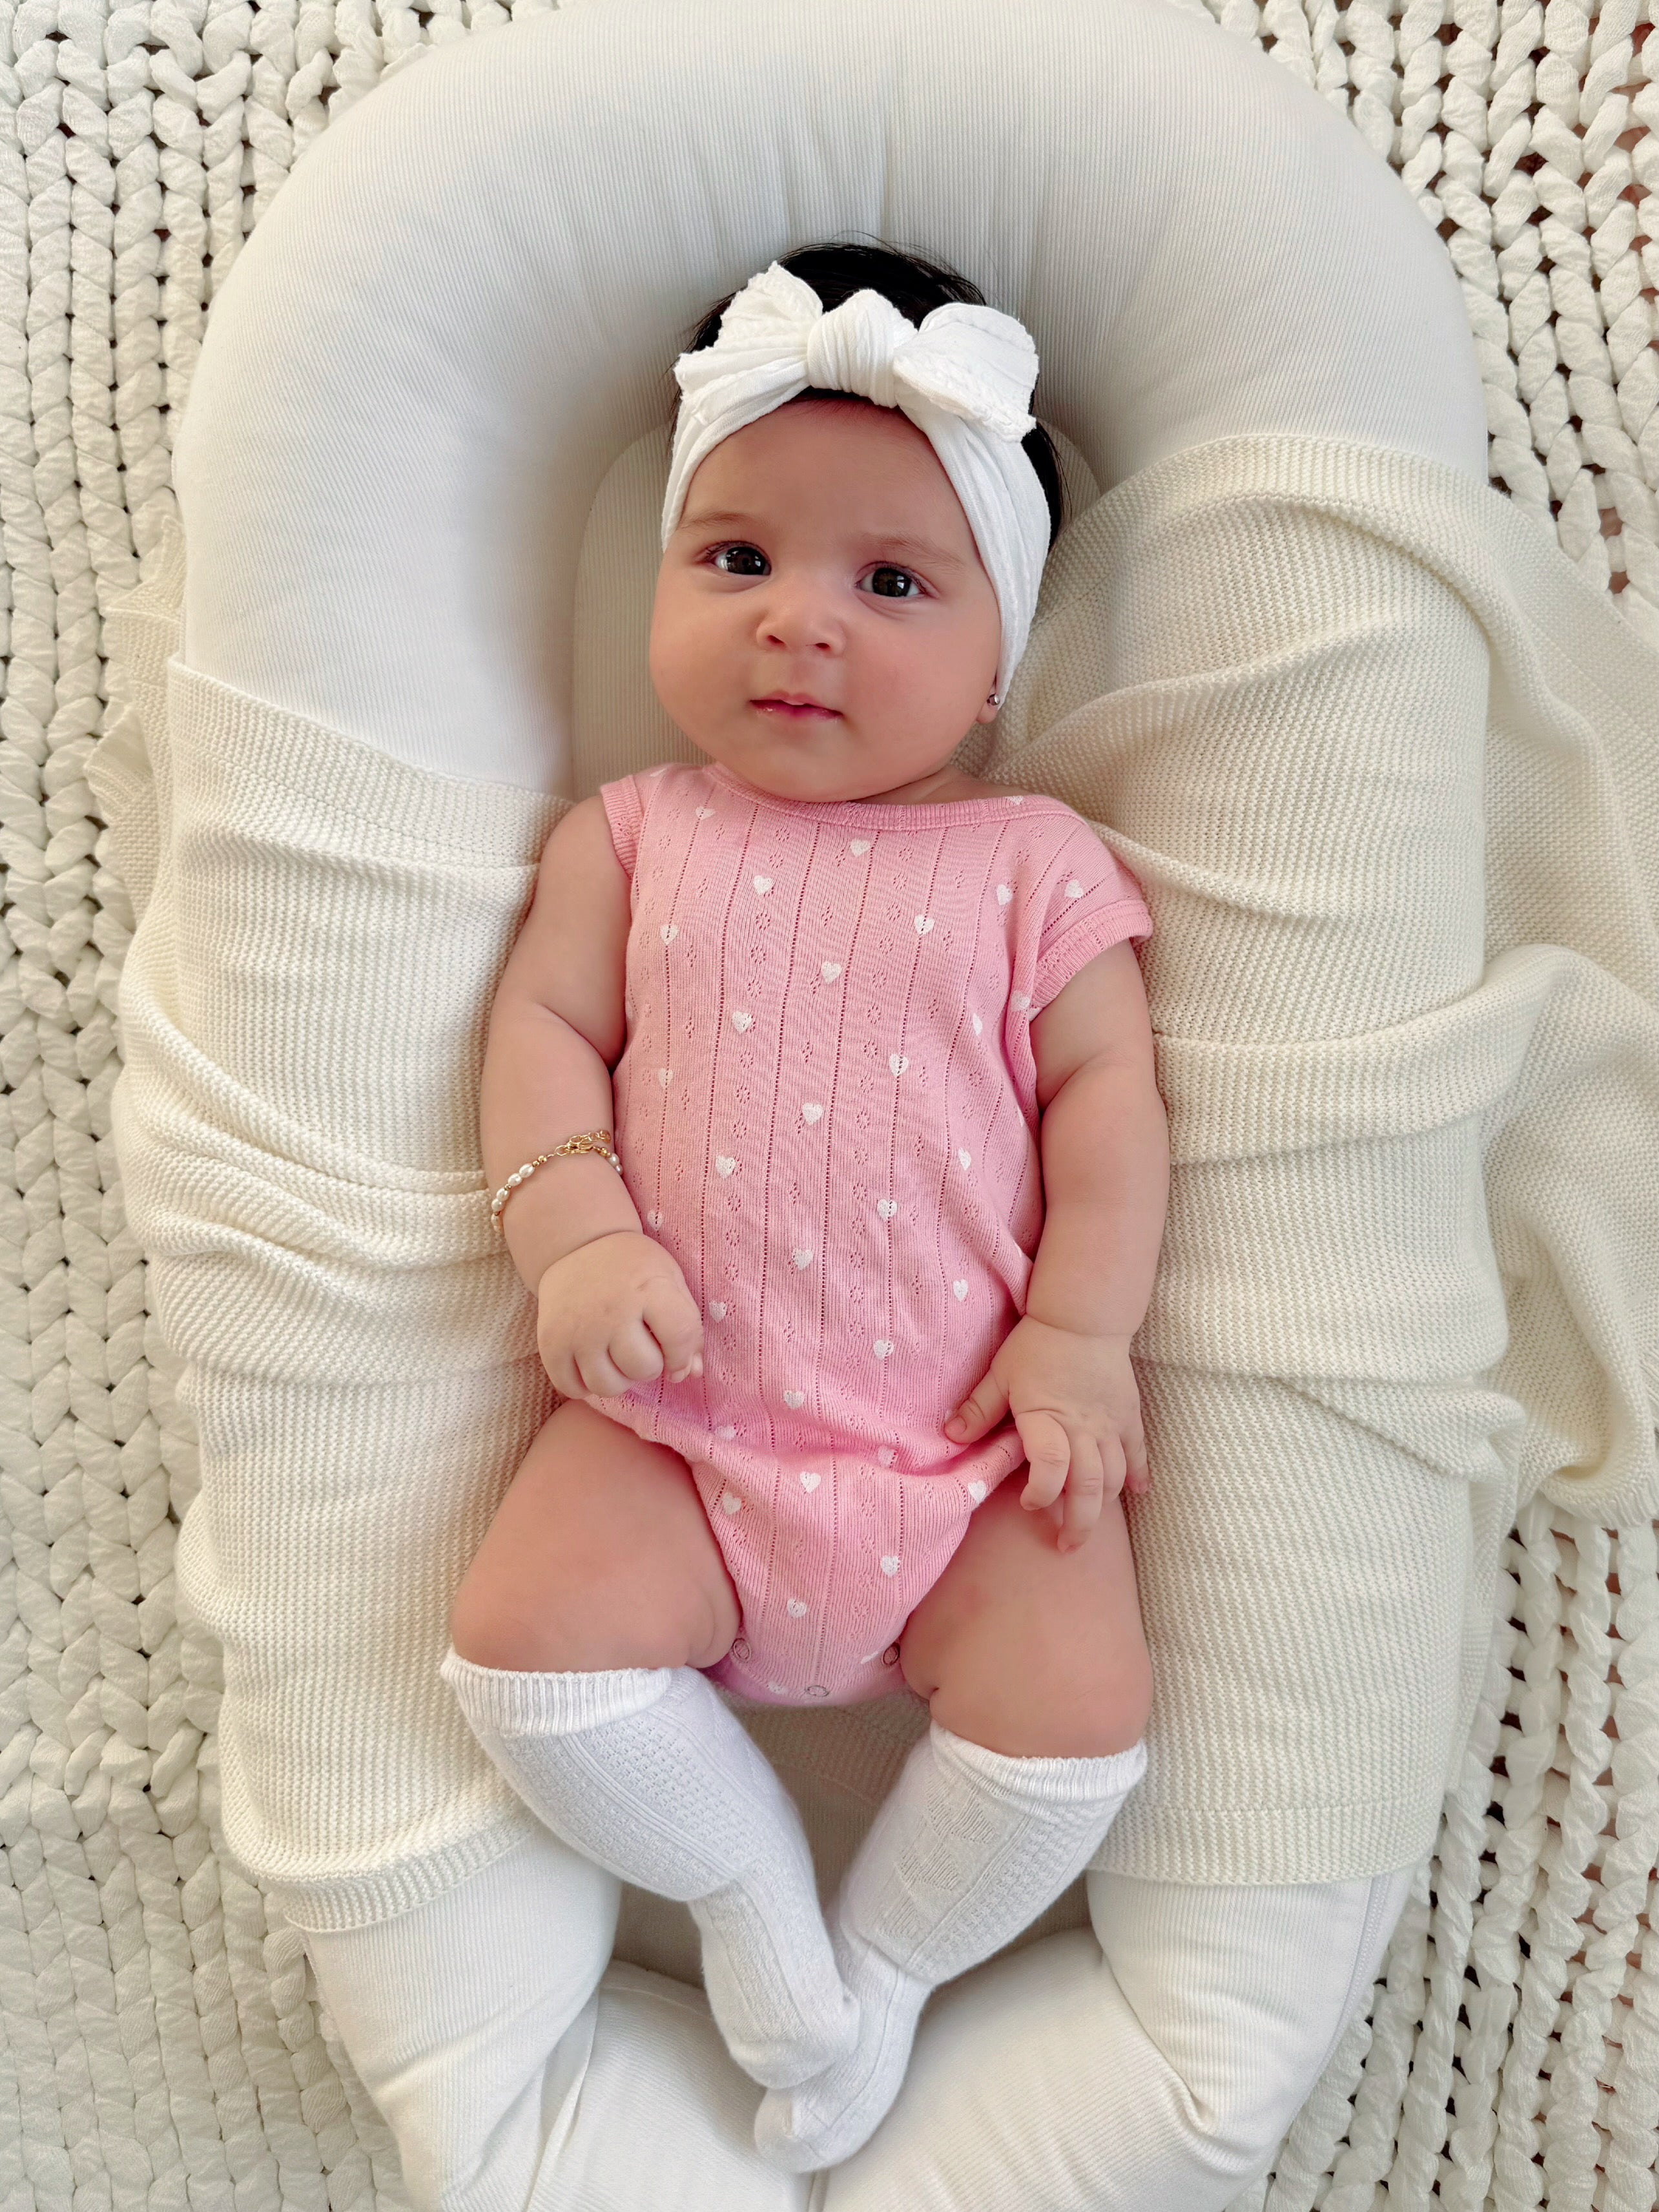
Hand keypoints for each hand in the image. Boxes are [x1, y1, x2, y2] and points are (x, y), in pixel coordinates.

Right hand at [536, 1231, 704, 1400]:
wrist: (577, 1245)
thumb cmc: (632, 1267)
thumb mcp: (668, 1280)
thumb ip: (685, 1326)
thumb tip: (689, 1373)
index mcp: (648, 1288)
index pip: (679, 1338)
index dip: (682, 1356)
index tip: (675, 1355)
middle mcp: (611, 1311)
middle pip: (643, 1369)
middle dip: (649, 1364)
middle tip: (640, 1346)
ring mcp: (578, 1329)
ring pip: (608, 1386)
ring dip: (619, 1379)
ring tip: (616, 1357)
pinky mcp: (550, 1342)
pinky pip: (572, 1389)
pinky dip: (584, 1385)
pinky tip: (591, 1364)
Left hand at [943, 1317, 1149, 1550]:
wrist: (1084, 1316)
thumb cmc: (1037, 1344)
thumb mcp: (1000, 1374)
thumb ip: (978, 1408)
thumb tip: (950, 1436)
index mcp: (1047, 1419)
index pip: (1051, 1469)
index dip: (1040, 1494)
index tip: (1028, 1504)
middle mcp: (1083, 1429)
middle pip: (1090, 1488)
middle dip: (1079, 1523)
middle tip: (1066, 1545)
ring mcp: (1111, 1425)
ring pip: (1116, 1478)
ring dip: (1104, 1506)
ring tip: (1089, 1523)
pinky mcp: (1129, 1417)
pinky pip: (1139, 1453)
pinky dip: (1139, 1476)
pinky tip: (1137, 1494)